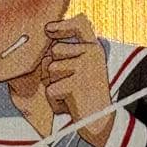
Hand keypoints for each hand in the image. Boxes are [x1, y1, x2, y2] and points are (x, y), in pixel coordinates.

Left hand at [42, 15, 113, 144]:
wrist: (100, 121)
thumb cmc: (87, 94)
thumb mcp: (84, 68)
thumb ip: (69, 52)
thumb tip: (45, 45)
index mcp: (95, 48)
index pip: (81, 24)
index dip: (63, 24)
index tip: (48, 29)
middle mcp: (93, 54)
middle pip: (56, 50)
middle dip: (55, 68)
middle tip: (72, 83)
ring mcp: (85, 68)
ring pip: (51, 69)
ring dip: (55, 85)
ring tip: (72, 94)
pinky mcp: (74, 85)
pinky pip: (51, 90)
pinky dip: (56, 101)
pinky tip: (71, 105)